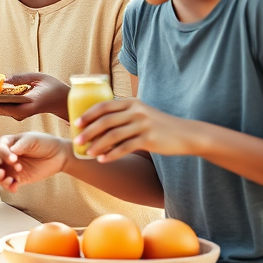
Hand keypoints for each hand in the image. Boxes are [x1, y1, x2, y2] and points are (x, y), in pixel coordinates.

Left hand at [0, 72, 69, 120]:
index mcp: (27, 106)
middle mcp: (20, 113)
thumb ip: (19, 79)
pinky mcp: (17, 112)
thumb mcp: (37, 78)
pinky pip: (1, 107)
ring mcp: (18, 114)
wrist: (62, 100)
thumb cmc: (52, 87)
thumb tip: (2, 81)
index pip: (2, 107)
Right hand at [0, 132, 69, 193]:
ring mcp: (12, 168)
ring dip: (0, 179)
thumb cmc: (44, 142)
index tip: (14, 159)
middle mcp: (7, 156)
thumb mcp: (32, 139)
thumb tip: (10, 152)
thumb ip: (20, 145)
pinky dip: (9, 187)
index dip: (3, 154)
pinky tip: (15, 188)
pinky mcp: (19, 178)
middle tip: (2, 172)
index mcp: (8, 143)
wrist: (58, 155)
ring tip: (9, 181)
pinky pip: (10, 184)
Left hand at [75, 98, 192, 161]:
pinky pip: (125, 147)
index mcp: (132, 102)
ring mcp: (143, 125)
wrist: (186, 134)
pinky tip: (102, 160)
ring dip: (97, 144)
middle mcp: (136, 111)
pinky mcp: (149, 139)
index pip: (104, 105)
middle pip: (106, 121)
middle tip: (77, 141)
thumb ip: (124, 114)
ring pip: (113, 135)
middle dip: (88, 131)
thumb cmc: (159, 125)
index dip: (88, 114)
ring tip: (87, 152)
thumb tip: (98, 123)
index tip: (76, 124)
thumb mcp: (142, 113)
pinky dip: (112, 154)